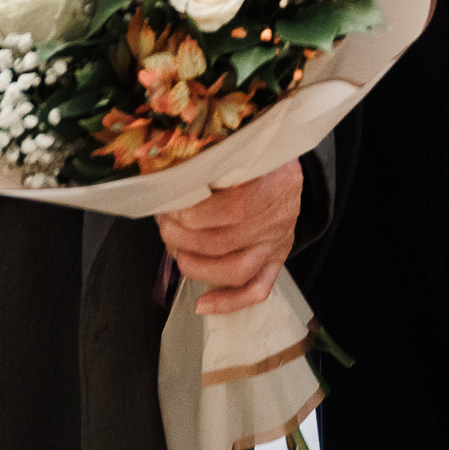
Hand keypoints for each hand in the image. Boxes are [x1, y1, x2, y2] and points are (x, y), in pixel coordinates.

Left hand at [157, 159, 302, 315]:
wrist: (285, 169)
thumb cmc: (259, 154)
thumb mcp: (244, 145)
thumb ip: (217, 157)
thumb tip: (171, 171)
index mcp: (275, 183)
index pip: (235, 207)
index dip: (197, 213)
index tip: (171, 206)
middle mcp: (278, 218)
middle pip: (226, 241)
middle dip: (183, 237)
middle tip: (164, 224)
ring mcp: (277, 243)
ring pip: (237, 270)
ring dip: (197, 267)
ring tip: (174, 251)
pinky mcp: (275, 262)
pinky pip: (257, 290)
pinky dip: (229, 302)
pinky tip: (203, 304)